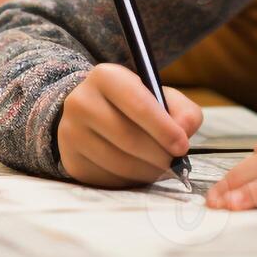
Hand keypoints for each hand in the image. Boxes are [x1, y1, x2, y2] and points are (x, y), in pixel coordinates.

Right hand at [57, 63, 203, 187]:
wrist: (91, 114)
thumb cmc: (133, 105)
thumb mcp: (159, 96)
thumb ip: (182, 110)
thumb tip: (185, 130)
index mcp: (106, 77)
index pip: (137, 103)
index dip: (163, 128)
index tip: (182, 146)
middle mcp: (81, 101)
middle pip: (128, 137)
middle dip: (159, 155)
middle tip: (174, 162)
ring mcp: (71, 132)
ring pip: (118, 162)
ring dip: (147, 170)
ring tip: (159, 166)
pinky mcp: (71, 160)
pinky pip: (107, 178)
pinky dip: (130, 179)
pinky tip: (137, 169)